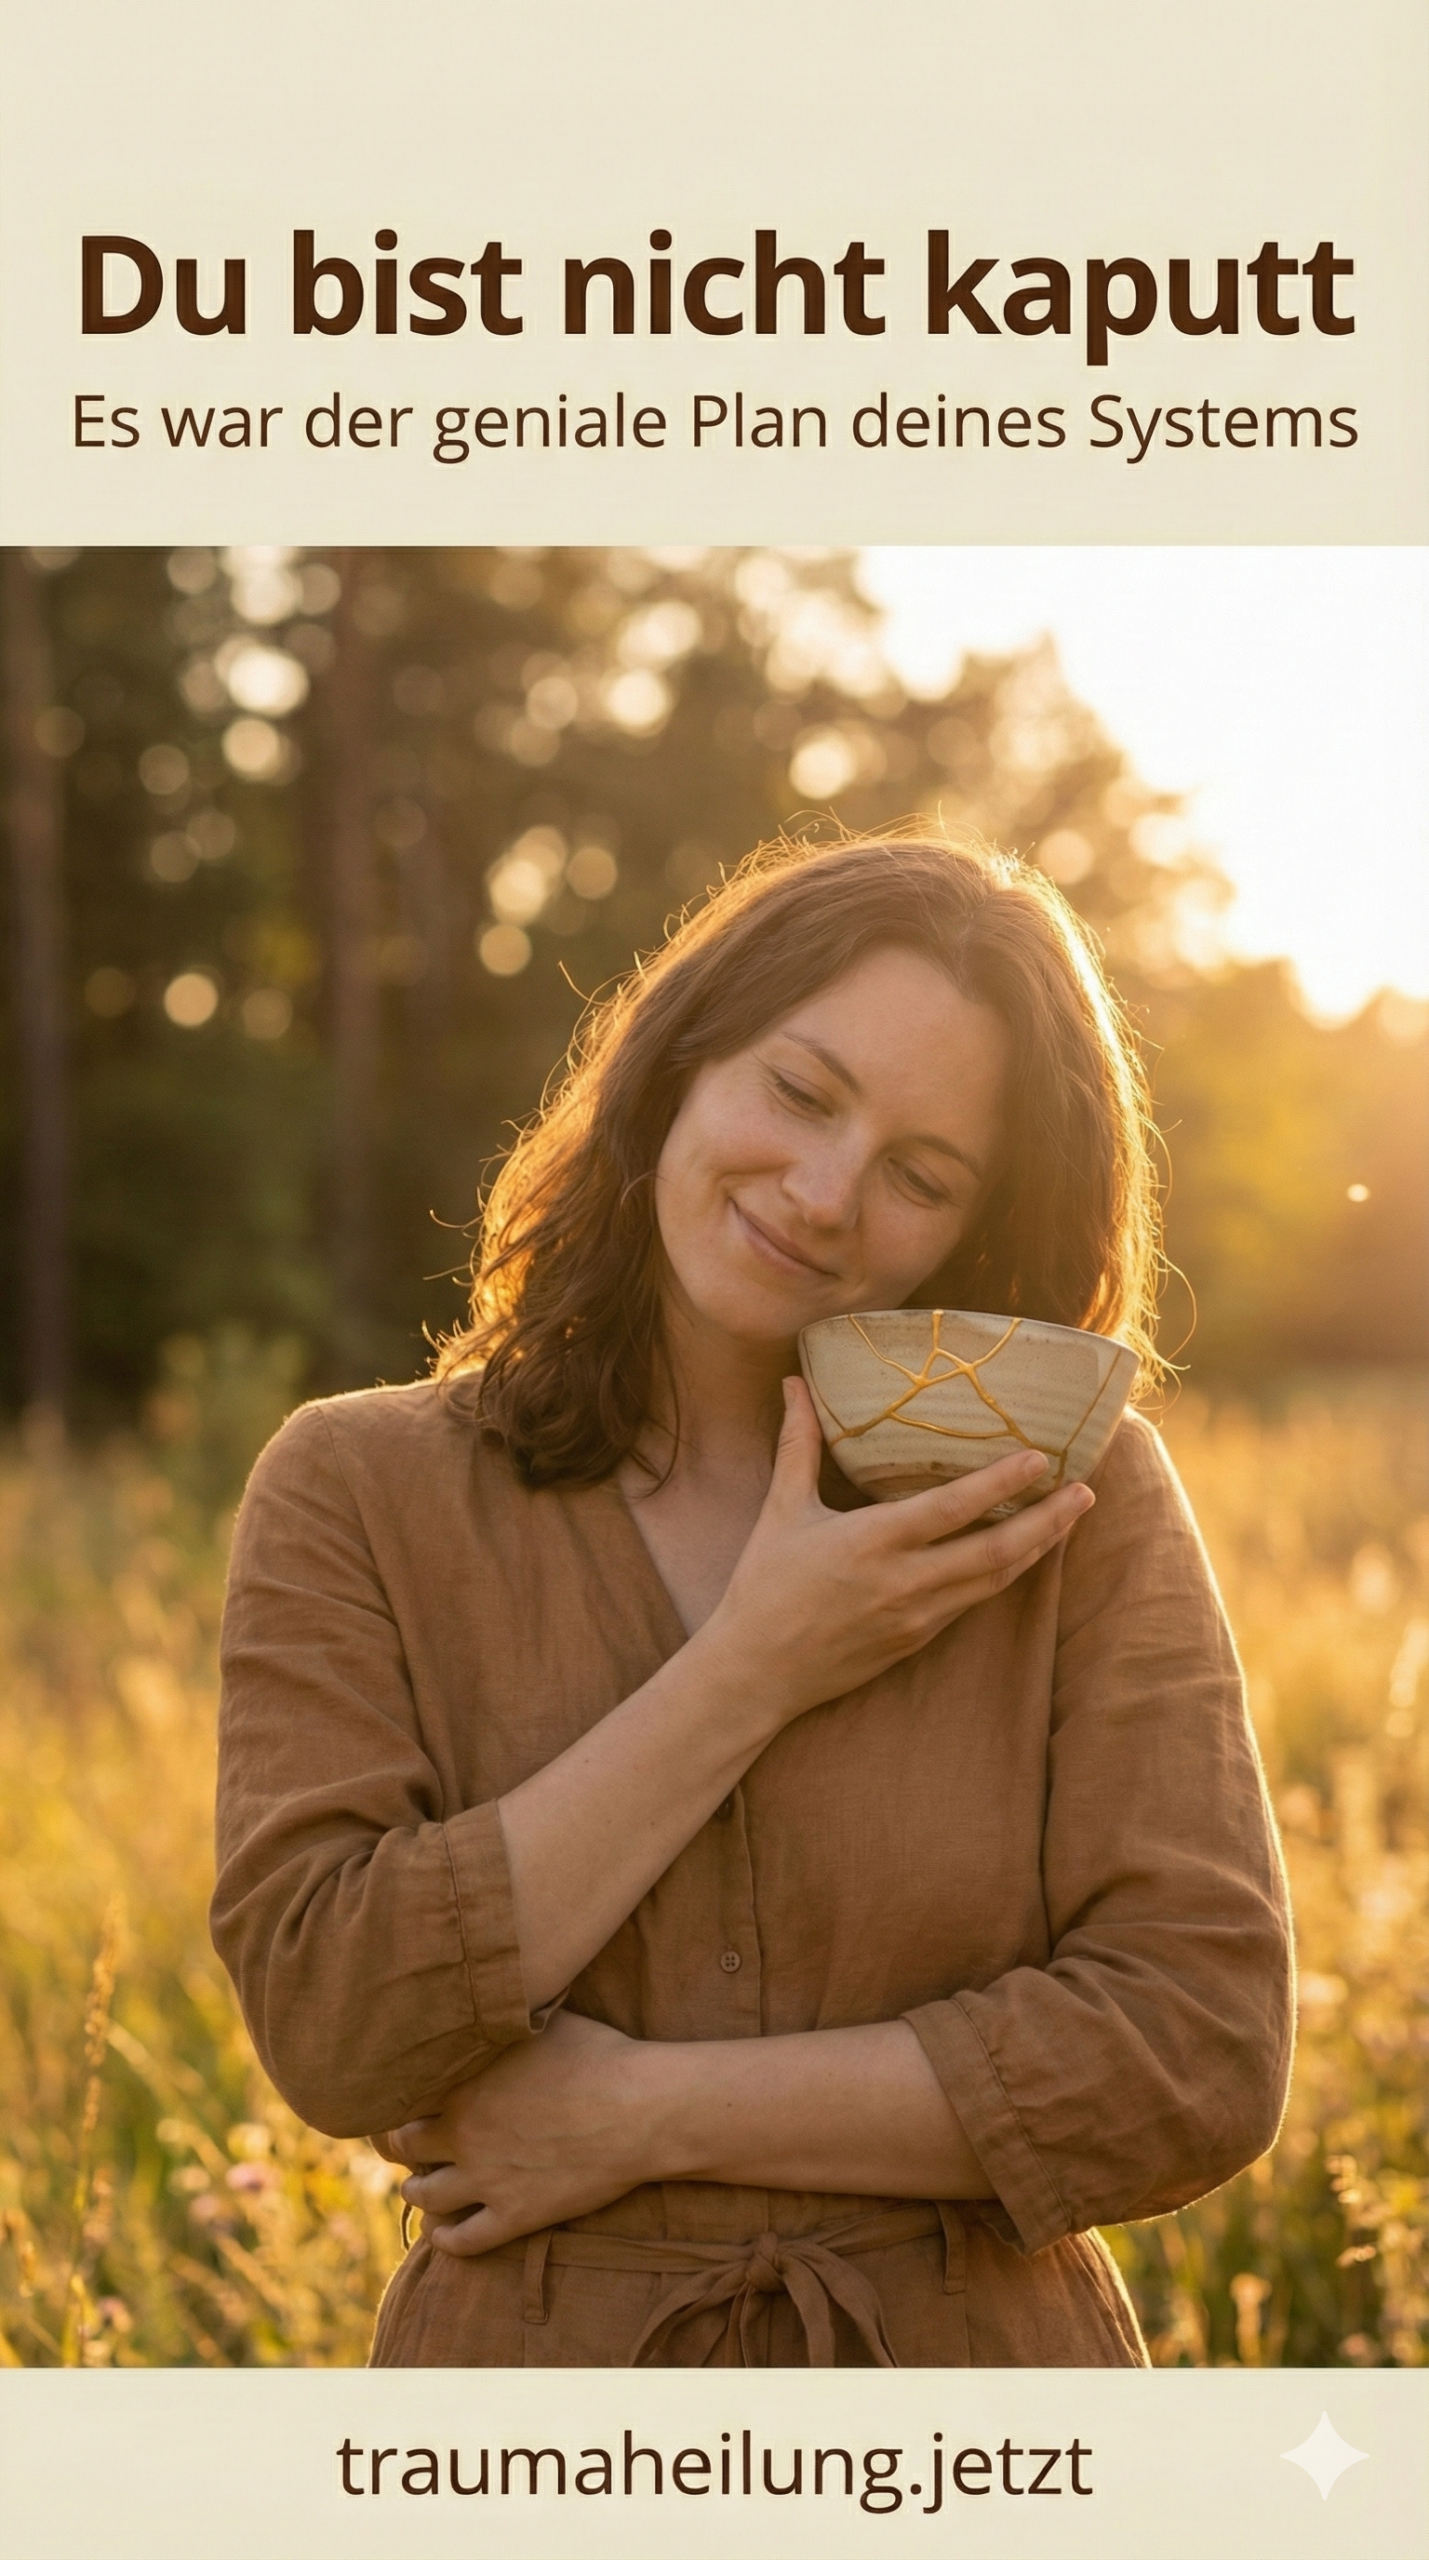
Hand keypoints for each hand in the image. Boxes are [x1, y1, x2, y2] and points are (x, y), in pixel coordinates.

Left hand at [383, 2010, 658, 2257]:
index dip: (398, 2100)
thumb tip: (492, 1995)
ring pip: (424, 2196)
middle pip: (403, 2147)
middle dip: (401, 2145)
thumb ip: (504, 2018)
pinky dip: (445, 2239)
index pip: (402, 2097)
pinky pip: (462, 2241)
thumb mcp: (544, 2018)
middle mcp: (463, 2133)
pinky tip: (443, 2232)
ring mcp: (486, 2179)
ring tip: (422, 2185)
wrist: (639, 2109)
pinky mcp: (514, 2216)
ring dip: (418, 2191)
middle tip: (408, 2144)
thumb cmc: (598, 2054)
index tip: (405, 2100)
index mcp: (463, 2083)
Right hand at [700, 1374, 1092, 1726]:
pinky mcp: (918, 1641)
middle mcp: (904, 1582)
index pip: (952, 1508)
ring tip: (1071, 1516)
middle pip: (995, 1551)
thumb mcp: (780, 1510)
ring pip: (994, 1580)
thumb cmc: (763, 1587)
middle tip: (1086, 1489)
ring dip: (1037, 1547)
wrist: (756, 1673)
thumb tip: (794, 1384)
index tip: (1040, 1457)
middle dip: (1048, 1520)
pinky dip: (1004, 1574)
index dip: (1001, 1483)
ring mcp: (917, 1617)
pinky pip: (973, 1601)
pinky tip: (1022, 1553)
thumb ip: (798, 1444)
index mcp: (872, 1542)